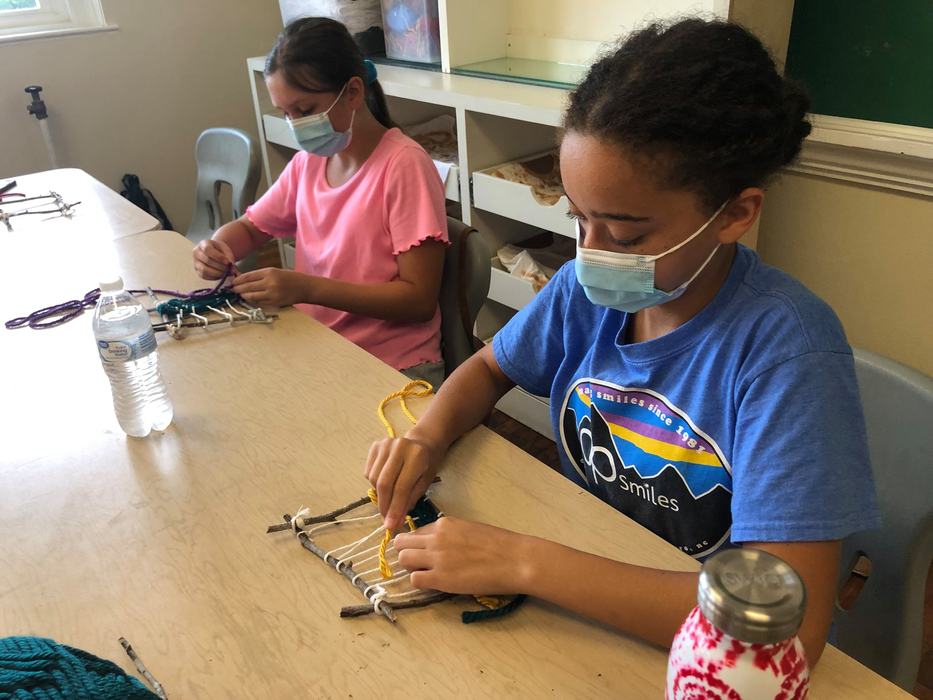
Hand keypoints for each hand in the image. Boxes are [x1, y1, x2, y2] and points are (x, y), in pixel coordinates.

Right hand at [193, 239, 235, 279]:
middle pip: (207, 261)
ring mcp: (195, 262)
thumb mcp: (226, 249)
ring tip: (226, 273)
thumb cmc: (220, 250)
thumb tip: (232, 268)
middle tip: (229, 270)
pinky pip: (204, 276)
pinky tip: (221, 276)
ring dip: (217, 273)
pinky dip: (214, 277)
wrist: (215, 253)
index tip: (228, 262)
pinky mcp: (198, 271)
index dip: (218, 257)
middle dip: (220, 266)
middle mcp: (196, 253)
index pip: (208, 250)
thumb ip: (229, 257)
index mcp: (203, 244)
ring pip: (204, 270)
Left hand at [230, 268, 308, 306]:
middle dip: (238, 289)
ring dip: (244, 296)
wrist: (305, 287)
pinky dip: (254, 301)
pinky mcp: (275, 302)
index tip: (232, 282)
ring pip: (252, 296)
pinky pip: (260, 302)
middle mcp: (269, 282)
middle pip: (247, 287)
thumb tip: (245, 280)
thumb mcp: (276, 272)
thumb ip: (261, 275)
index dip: (238, 280)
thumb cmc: (291, 278)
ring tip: (241, 295)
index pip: (248, 276)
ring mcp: (272, 294)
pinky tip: (251, 299)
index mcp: (269, 272)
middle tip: (233, 290)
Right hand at [365, 436, 440, 530]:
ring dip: (379, 496)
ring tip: (389, 500)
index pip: (401, 487)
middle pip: (384, 483)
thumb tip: (394, 522)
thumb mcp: (424, 483)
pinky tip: (385, 484)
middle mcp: (399, 446)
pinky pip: (369, 472)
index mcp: (416, 455)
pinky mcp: (375, 445)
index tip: (391, 526)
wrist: (422, 442)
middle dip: (384, 506)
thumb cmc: (427, 464)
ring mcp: (385, 444)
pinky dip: (374, 484)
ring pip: (374, 479)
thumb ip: (409, 501)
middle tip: (386, 521)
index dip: (395, 509)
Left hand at [395, 517, 529, 594]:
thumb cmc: (500, 545)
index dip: (416, 545)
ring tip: (427, 575)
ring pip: (402, 560)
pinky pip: (414, 580)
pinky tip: (434, 584)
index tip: (423, 553)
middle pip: (401, 544)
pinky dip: (420, 583)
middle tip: (420, 565)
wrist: (515, 559)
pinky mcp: (440, 579)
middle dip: (406, 554)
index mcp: (444, 524)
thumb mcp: (470, 529)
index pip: (415, 532)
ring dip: (411, 568)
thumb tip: (438, 544)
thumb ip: (450, 535)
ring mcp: (436, 558)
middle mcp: (436, 538)